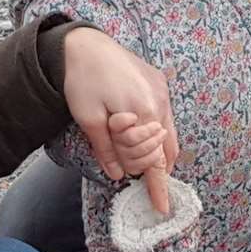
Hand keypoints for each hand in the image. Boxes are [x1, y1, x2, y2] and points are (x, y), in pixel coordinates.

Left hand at [61, 28, 179, 210]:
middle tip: (121, 163)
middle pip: (164, 149)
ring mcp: (162, 90)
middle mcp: (159, 102)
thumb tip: (118, 175)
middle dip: (146, 163)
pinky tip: (142, 135)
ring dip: (156, 150)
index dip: (158, 187)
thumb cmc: (82, 80)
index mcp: (144, 112)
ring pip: (168, 133)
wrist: (83, 43)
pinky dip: (157, 133)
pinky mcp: (158, 82)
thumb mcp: (88, 119)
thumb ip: (107, 149)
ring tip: (138, 159)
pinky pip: (165, 117)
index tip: (161, 208)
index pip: (156, 160)